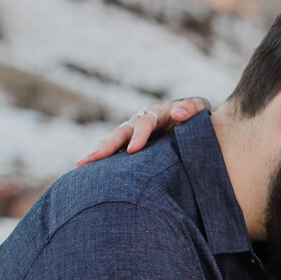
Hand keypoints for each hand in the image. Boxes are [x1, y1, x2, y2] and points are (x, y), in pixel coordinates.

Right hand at [74, 97, 207, 166]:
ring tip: (81, 164)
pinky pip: (114, 153)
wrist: (192, 126)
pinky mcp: (130, 147)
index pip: (145, 122)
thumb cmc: (196, 119)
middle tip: (96, 156)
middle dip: (109, 143)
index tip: (133, 150)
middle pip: (122, 131)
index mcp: (157, 113)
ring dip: (98, 152)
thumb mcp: (199, 111)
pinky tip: (84, 170)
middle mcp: (140, 122)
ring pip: (113, 141)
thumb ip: (191, 109)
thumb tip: (178, 114)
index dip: (139, 135)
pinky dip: (100, 160)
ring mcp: (133, 134)